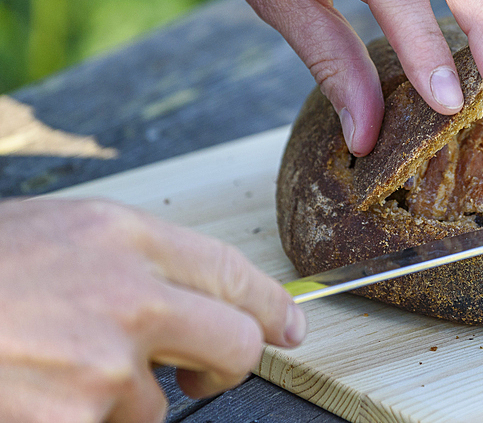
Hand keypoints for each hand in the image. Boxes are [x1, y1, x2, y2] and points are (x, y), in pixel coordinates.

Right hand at [0, 197, 306, 422]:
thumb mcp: (54, 235)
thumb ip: (128, 262)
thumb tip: (186, 300)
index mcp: (123, 235)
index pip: (232, 271)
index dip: (271, 305)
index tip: (290, 326)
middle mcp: (129, 295)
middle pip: (233, 342)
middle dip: (227, 366)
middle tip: (206, 375)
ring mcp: (103, 365)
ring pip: (155, 408)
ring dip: (116, 406)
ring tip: (52, 374)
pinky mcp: (76, 420)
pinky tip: (37, 397)